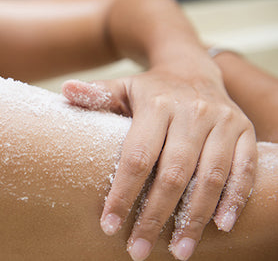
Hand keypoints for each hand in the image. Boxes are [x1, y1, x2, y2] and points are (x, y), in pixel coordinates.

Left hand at [62, 65, 256, 260]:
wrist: (192, 69)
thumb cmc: (151, 89)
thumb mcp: (123, 87)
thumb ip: (98, 94)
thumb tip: (65, 91)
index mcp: (157, 105)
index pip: (137, 157)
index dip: (123, 194)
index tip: (109, 225)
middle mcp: (193, 113)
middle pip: (173, 173)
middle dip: (155, 216)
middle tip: (138, 249)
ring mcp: (223, 122)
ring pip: (210, 177)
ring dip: (194, 218)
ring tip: (179, 252)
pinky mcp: (244, 131)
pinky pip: (244, 169)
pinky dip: (234, 199)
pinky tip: (220, 226)